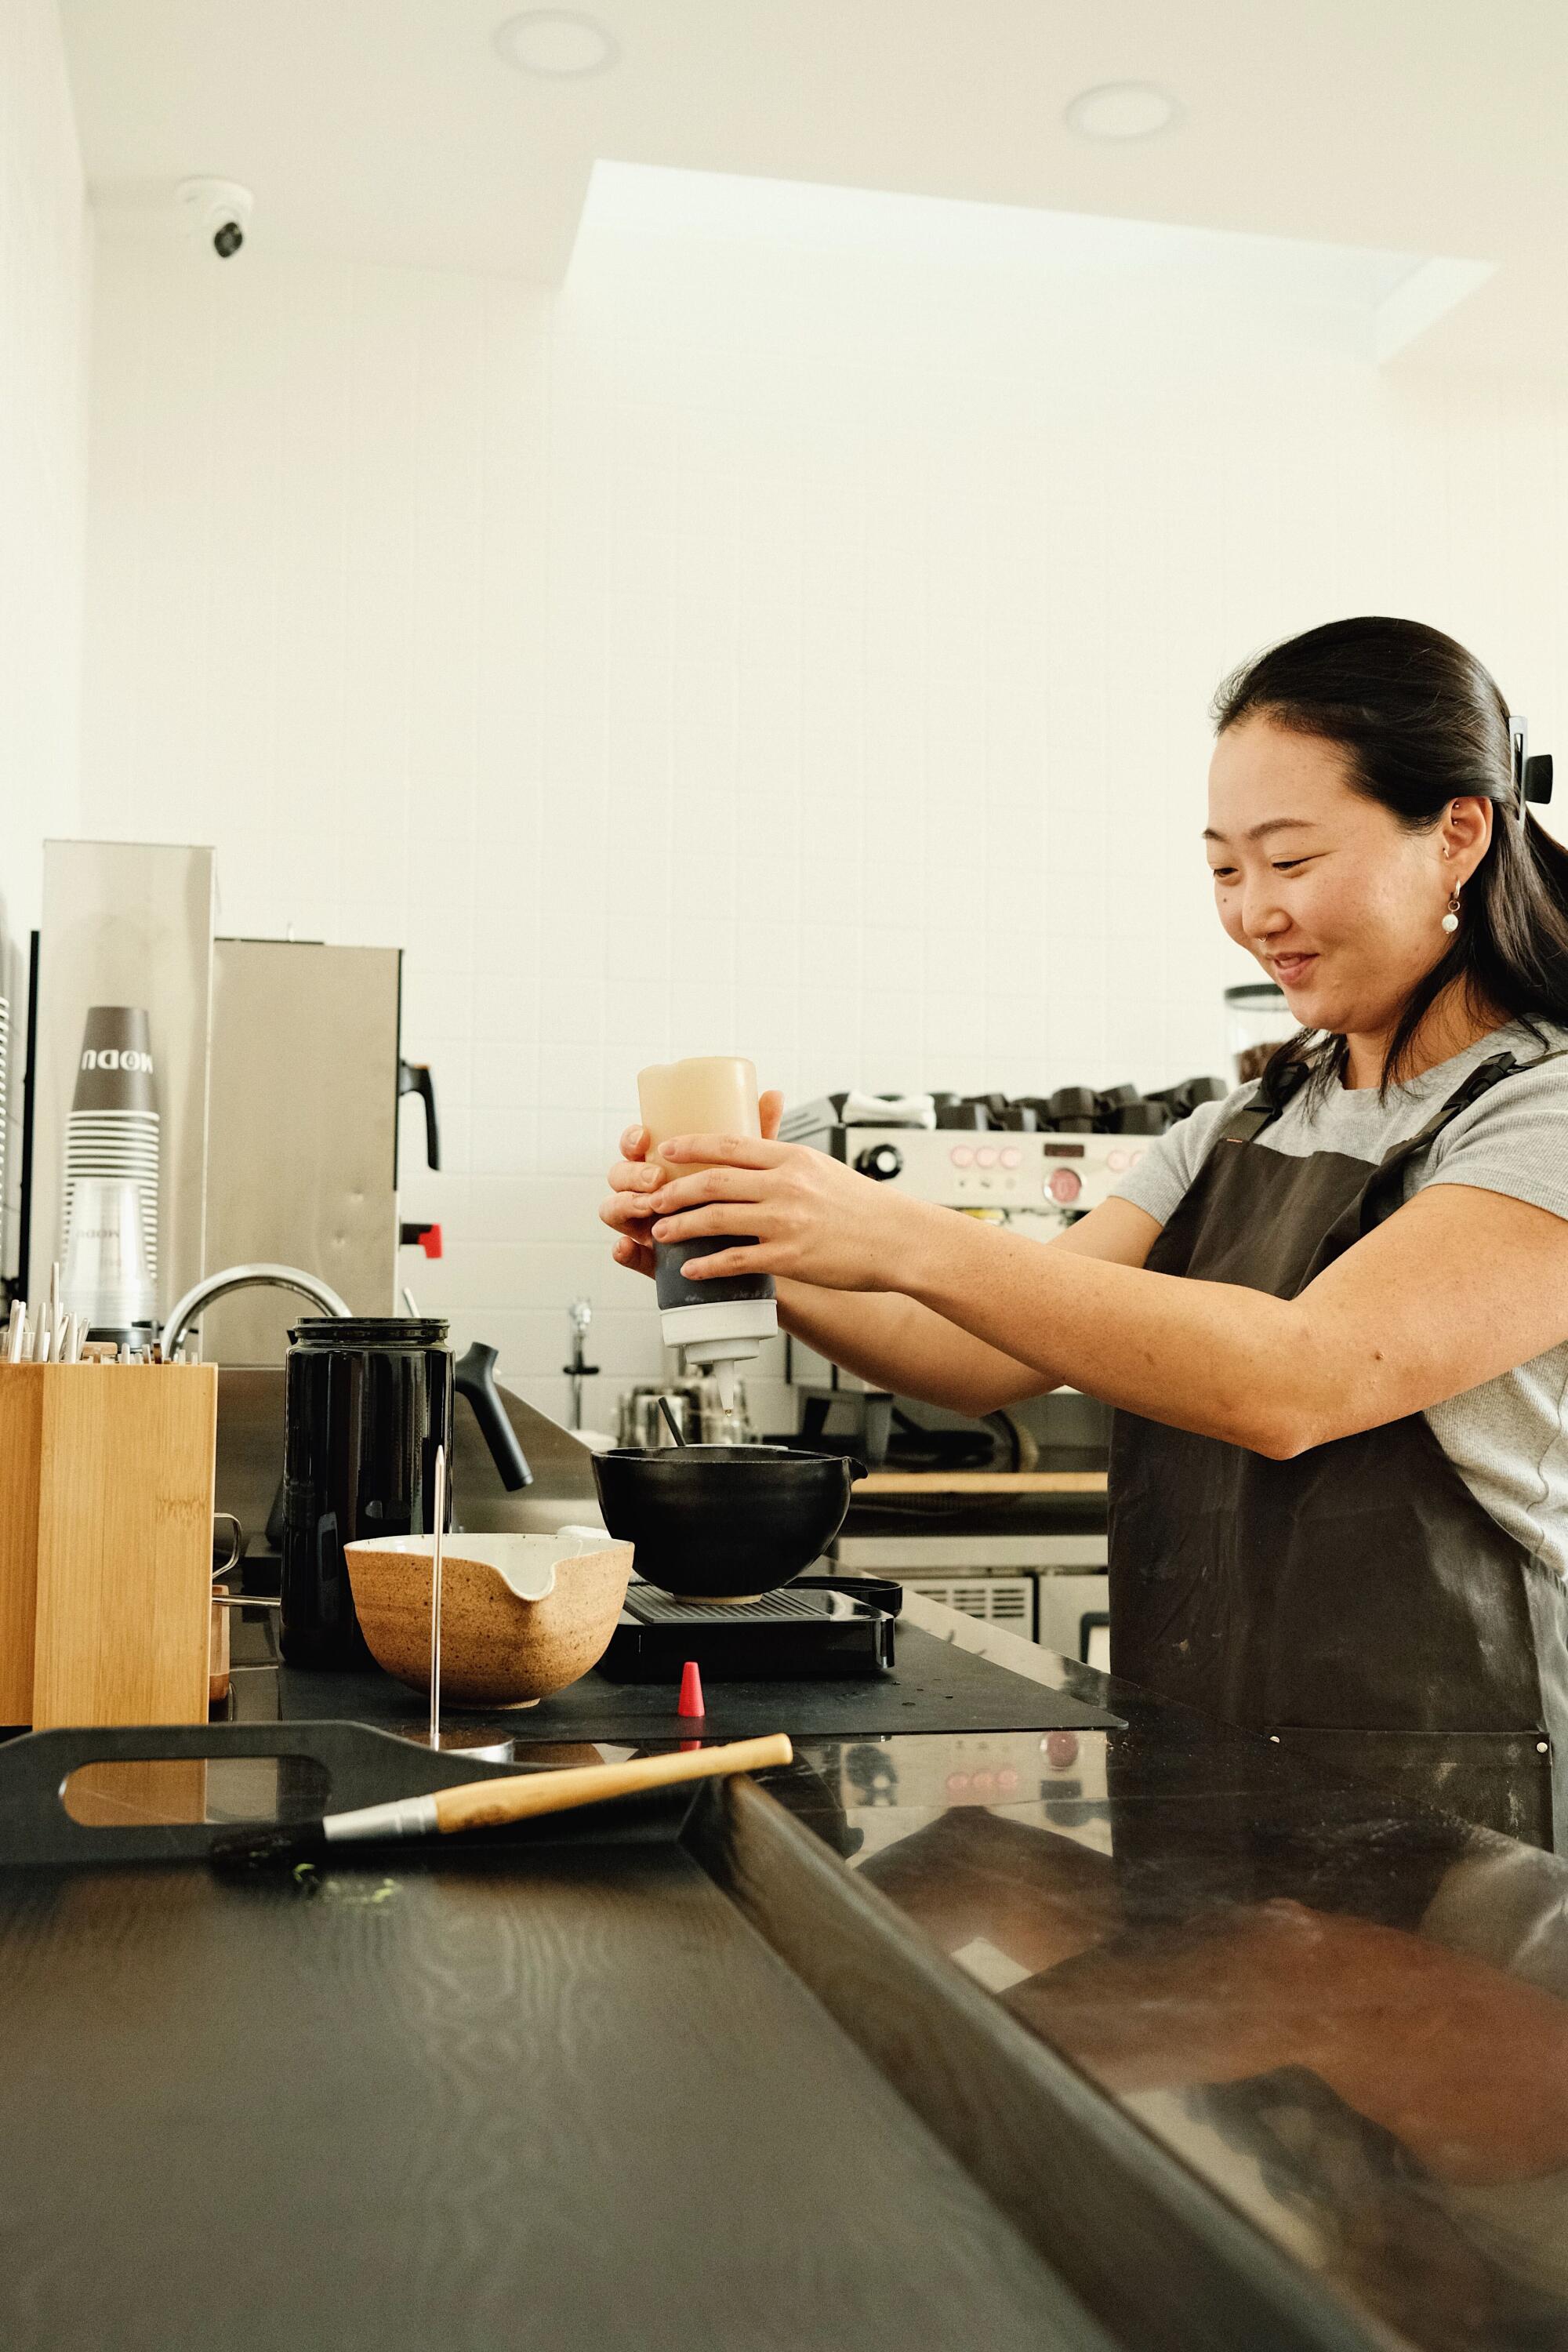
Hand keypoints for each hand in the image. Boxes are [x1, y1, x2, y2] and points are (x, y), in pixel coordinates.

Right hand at [599, 1090, 784, 1278]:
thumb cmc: (746, 1202)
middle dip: (631, 1174)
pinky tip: (627, 1247)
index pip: (635, 1145)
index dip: (631, 1139)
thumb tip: (774, 1094)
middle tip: (656, 1178)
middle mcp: (647, 1191)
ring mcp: (644, 1223)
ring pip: (614, 1210)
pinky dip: (622, 1250)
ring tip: (648, 1207)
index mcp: (661, 1163)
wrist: (754, 1251)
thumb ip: (756, 1135)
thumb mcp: (750, 1168)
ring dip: (624, 1204)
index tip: (645, 1137)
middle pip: (620, 1176)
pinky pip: (626, 1254)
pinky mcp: (650, 1257)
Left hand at [643, 1126, 926, 1293]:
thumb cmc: (863, 1207)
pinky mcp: (789, 1256)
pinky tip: (690, 1268)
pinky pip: (736, 1260)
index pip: (730, 1145)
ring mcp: (786, 1221)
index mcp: (792, 1158)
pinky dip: (707, 1264)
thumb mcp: (823, 1168)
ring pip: (716, 1219)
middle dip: (674, 1191)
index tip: (666, 1149)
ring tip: (660, 1233)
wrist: (898, 1239)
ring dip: (681, 1226)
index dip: (691, 1146)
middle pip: (713, 1181)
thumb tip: (752, 1157)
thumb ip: (786, 1163)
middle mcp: (786, 1185)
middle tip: (653, 1199)